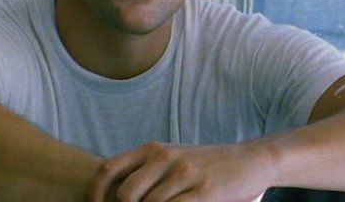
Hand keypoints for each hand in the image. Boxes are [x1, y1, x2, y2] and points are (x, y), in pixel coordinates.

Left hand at [87, 141, 274, 201]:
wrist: (250, 160)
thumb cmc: (206, 165)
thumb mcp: (173, 158)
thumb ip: (145, 171)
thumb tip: (113, 194)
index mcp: (153, 150)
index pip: (108, 169)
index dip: (95, 194)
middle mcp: (166, 158)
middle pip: (125, 194)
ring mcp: (186, 175)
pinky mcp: (205, 193)